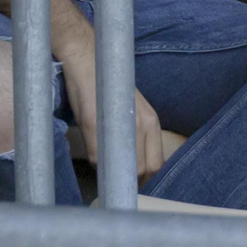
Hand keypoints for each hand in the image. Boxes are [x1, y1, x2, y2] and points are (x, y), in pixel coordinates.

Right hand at [63, 59, 165, 184]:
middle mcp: (142, 124)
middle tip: (119, 185)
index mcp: (151, 121)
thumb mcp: (130, 111)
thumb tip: (131, 164)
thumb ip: (136, 135)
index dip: (147, 179)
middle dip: (132, 183)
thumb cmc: (107, 88)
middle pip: (144, 170)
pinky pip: (98, 157)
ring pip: (123, 167)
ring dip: (113, 174)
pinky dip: (96, 163)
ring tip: (106, 172)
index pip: (157, 164)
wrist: (88, 61)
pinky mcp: (96, 127)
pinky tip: (93, 155)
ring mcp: (120, 126)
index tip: (136, 186)